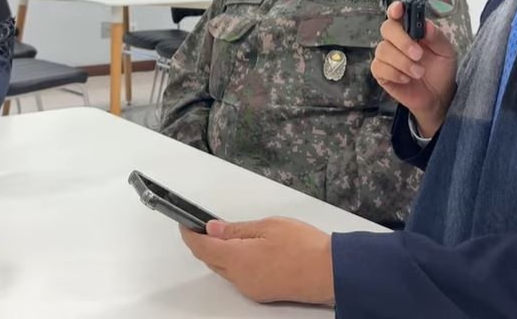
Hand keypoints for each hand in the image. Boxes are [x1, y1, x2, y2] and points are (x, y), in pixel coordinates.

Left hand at [179, 217, 333, 305]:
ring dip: (220, 253)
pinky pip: (239, 276)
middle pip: (210, 259)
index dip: (189, 233)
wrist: (330, 272)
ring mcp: (250, 288)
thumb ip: (236, 230)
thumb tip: (213, 229)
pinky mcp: (261, 293)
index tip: (186, 223)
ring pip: (224, 269)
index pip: (202, 247)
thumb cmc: (305, 247)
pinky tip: (246, 250)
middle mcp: (240, 278)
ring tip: (228, 234)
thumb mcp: (267, 226)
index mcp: (237, 259)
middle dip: (203, 243)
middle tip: (204, 225)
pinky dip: (235, 262)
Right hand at [370, 1, 458, 137]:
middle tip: (418, 55)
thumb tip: (426, 25)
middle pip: (387, 29)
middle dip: (402, 41)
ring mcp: (387, 57)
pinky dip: (394, 73)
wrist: (438, 97)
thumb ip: (437, 37)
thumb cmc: (441, 71)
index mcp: (411, 31)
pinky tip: (406, 79)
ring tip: (419, 73)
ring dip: (402, 62)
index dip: (395, 10)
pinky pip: (379, 68)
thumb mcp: (446, 52)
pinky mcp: (381, 73)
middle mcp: (396, 41)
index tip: (398, 10)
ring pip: (383, 50)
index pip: (397, 15)